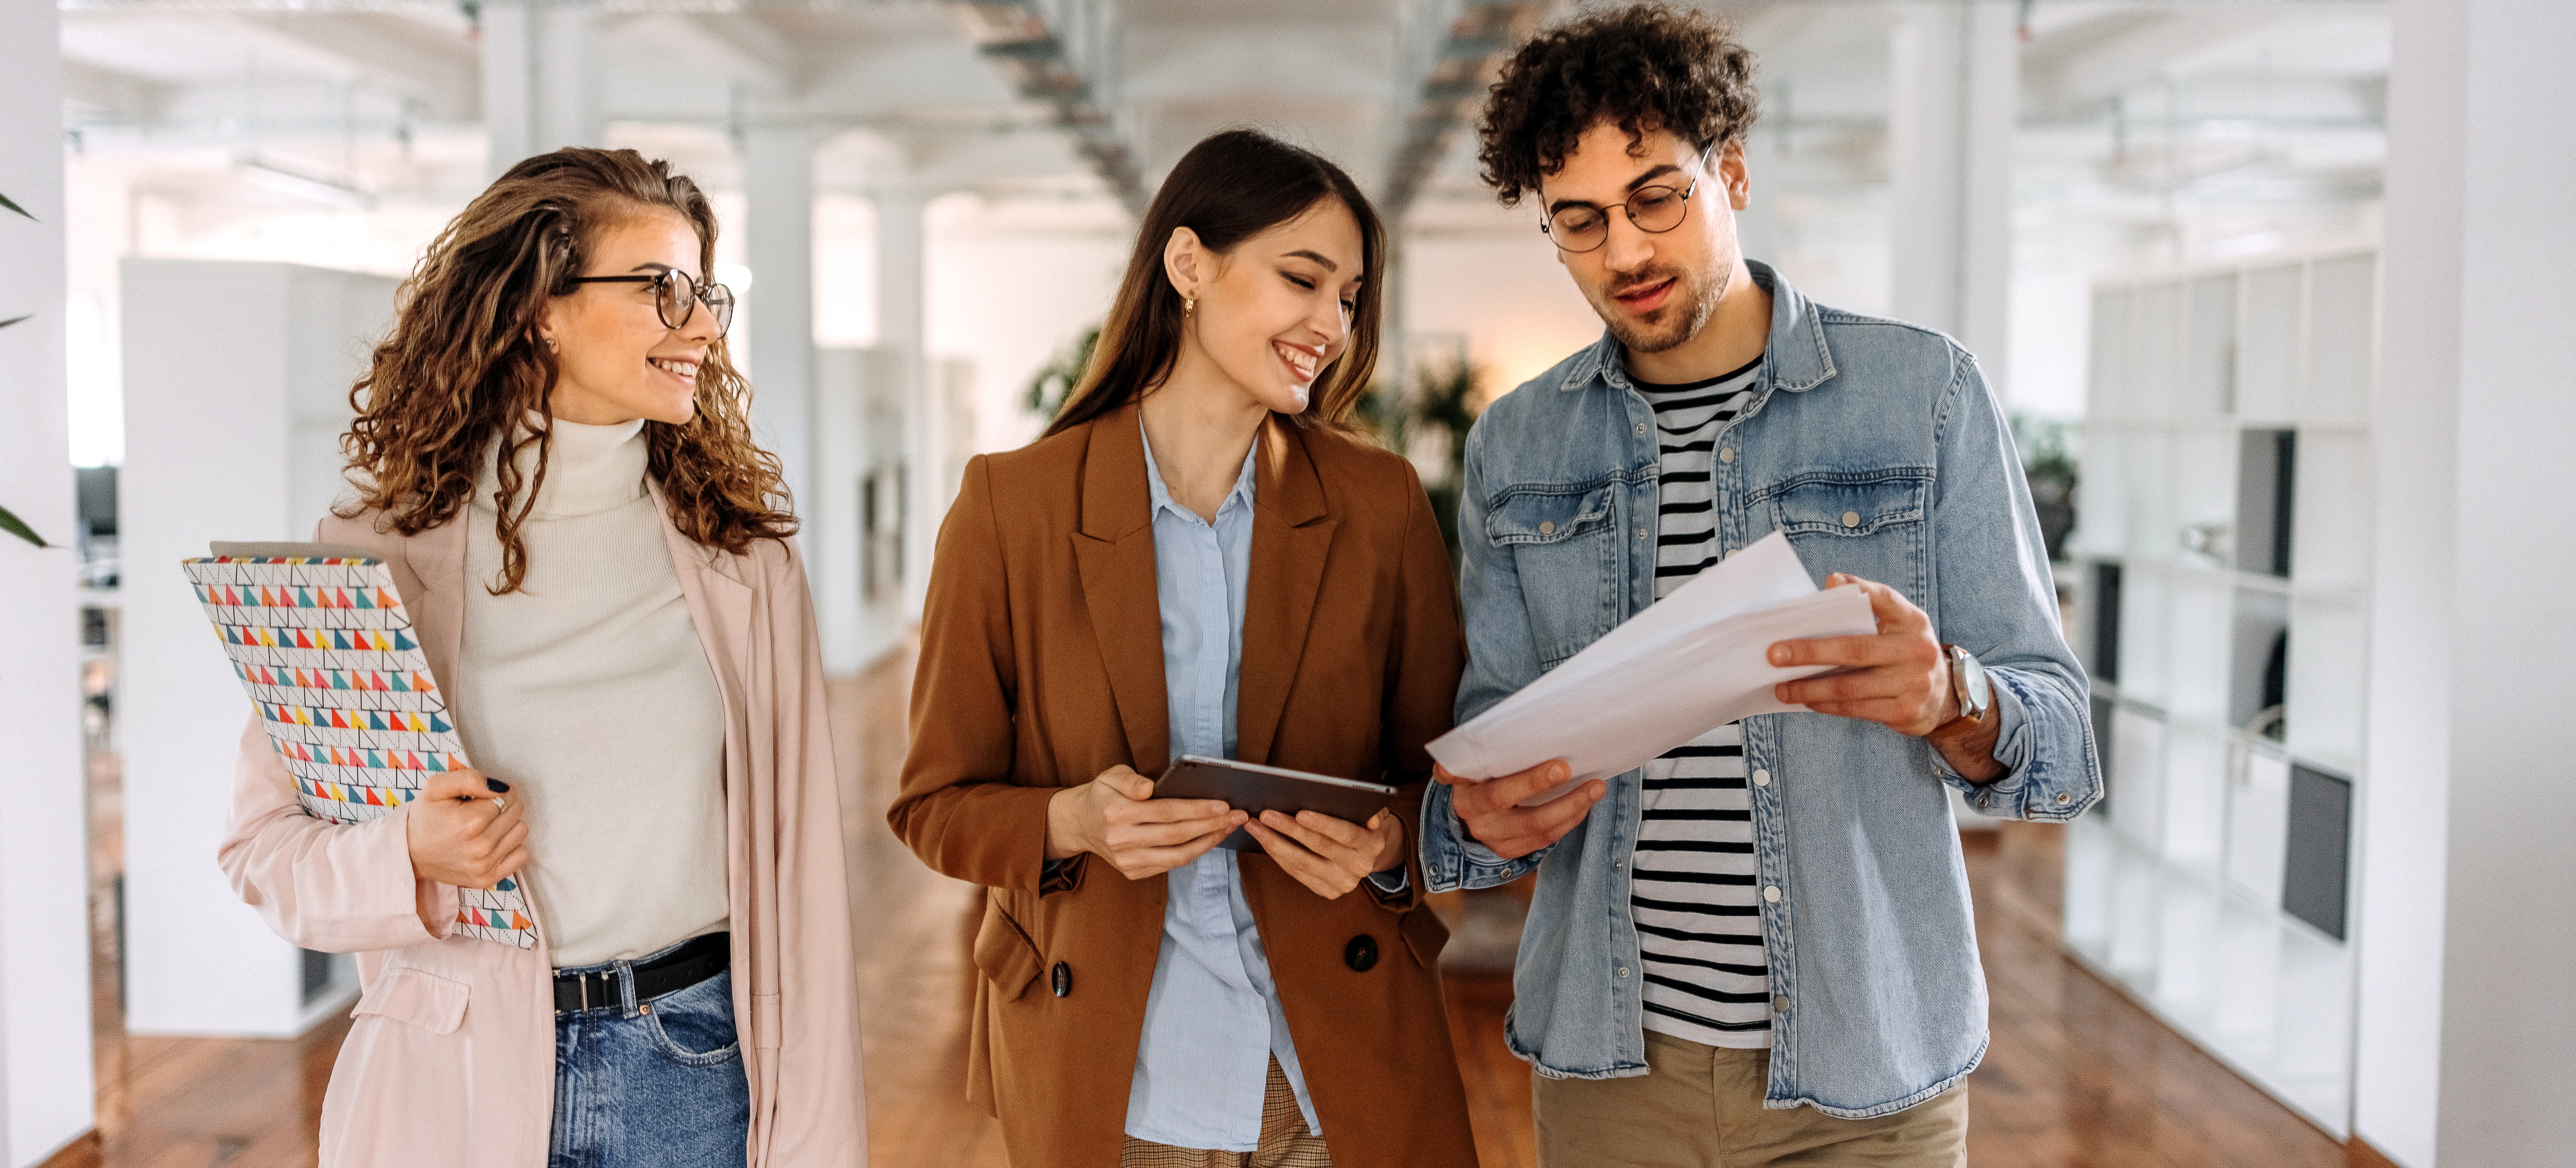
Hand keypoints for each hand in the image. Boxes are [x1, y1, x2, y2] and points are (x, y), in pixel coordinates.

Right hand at [404, 768, 527, 889]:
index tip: (481, 797)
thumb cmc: (424, 817)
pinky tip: (493, 843)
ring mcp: (484, 866)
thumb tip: (500, 787)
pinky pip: (521, 856)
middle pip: (516, 813)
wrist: (408, 852)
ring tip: (486, 826)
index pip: (506, 797)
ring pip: (521, 832)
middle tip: (483, 810)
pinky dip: (511, 847)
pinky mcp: (486, 879)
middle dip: (503, 806)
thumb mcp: (436, 787)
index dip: (496, 793)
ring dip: (508, 825)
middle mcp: (480, 847)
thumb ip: (470, 779)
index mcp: (470, 822)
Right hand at [1046, 765, 1246, 879]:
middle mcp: (1121, 840)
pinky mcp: (1132, 873)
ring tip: (1229, 828)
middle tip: (1238, 815)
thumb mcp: (1111, 775)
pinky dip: (1193, 853)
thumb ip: (1130, 779)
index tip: (1224, 805)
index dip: (1198, 809)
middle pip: (1176, 835)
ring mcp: (1126, 861)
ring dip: (1208, 842)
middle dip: (1212, 825)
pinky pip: (1170, 865)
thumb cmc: (1104, 794)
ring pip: (1177, 855)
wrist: (1079, 823)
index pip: (1166, 812)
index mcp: (1116, 812)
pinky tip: (1209, 839)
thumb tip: (1148, 789)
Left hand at [1243, 808, 1406, 898]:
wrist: (1368, 853)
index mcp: (1371, 844)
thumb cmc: (1362, 823)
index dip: (1323, 824)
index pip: (1345, 834)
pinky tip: (1264, 841)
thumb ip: (1370, 810)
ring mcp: (1343, 883)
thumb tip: (1370, 818)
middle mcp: (1359, 867)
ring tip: (1255, 826)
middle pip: (1319, 847)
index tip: (1299, 813)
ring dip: (1275, 843)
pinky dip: (1278, 856)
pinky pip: (1297, 873)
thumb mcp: (1371, 812)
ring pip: (1302, 863)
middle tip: (1266, 815)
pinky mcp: (1328, 891)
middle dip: (1289, 829)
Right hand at [1434, 759, 1603, 860]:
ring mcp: (1488, 834)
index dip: (1460, 768)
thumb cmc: (1491, 773)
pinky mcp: (1507, 850)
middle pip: (1499, 798)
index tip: (1484, 758)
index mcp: (1460, 781)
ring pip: (1530, 826)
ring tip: (1596, 788)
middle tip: (1565, 768)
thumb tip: (1528, 722)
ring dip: (1568, 806)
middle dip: (1534, 783)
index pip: (1455, 772)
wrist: (1479, 812)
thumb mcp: (1484, 758)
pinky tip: (1584, 805)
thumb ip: (1493, 744)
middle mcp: (1469, 810)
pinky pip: (1542, 840)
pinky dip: (1567, 821)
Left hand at [1767, 574, 1955, 735]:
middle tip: (1775, 653)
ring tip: (1783, 687)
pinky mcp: (1905, 710)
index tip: (1830, 581)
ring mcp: (1913, 682)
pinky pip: (1855, 708)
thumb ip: (1869, 616)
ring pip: (1850, 686)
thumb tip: (1821, 603)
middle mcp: (1916, 649)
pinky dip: (1827, 705)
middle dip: (1810, 652)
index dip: (1860, 588)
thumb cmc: (1904, 655)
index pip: (1885, 598)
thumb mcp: (1897, 629)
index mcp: (1912, 621)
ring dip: (1810, 688)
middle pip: (1855, 649)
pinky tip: (1807, 701)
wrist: (1943, 697)